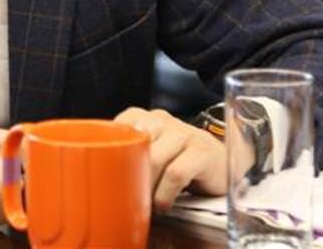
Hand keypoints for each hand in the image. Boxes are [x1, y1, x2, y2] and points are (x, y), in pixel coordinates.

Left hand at [114, 106, 228, 212]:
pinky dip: (166, 194)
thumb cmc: (180, 159)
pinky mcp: (202, 152)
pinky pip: (176, 173)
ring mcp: (184, 133)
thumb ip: (131, 156)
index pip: (118, 128)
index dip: (112, 154)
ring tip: (148, 203)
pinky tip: (164, 204)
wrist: (222, 161)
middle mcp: (163, 120)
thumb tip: (101, 177)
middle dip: (130, 175)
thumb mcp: (153, 151)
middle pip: (136, 145)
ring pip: (154, 159)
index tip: (110, 176)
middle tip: (130, 195)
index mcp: (146, 118)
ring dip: (148, 187)